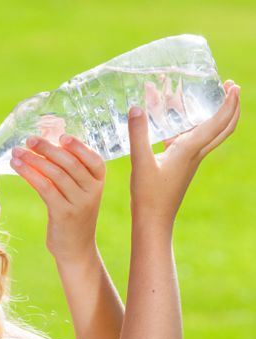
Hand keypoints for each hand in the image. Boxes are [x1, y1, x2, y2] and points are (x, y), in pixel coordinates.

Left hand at [10, 133, 105, 262]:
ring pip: (56, 174)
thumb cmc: (73, 213)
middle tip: (30, 139)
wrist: (76, 248)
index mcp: (99, 181)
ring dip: (34, 160)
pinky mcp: (63, 214)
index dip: (78, 146)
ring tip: (17, 152)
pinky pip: (45, 188)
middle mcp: (92, 191)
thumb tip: (46, 143)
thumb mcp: (78, 191)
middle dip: (48, 148)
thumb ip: (69, 170)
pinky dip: (30, 174)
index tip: (61, 135)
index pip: (93, 159)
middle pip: (70, 163)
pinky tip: (18, 167)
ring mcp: (79, 203)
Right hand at [127, 79, 240, 225]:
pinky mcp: (179, 165)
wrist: (153, 220)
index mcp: (190, 150)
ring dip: (212, 114)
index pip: (218, 123)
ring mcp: (188, 160)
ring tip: (203, 97)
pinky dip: (189, 126)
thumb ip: (138, 134)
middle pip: (224, 128)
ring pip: (208, 133)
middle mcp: (194, 154)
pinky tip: (172, 122)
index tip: (233, 85)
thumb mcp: (140, 162)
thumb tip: (137, 108)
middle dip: (231, 107)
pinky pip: (191, 140)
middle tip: (230, 87)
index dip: (229, 103)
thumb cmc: (149, 195)